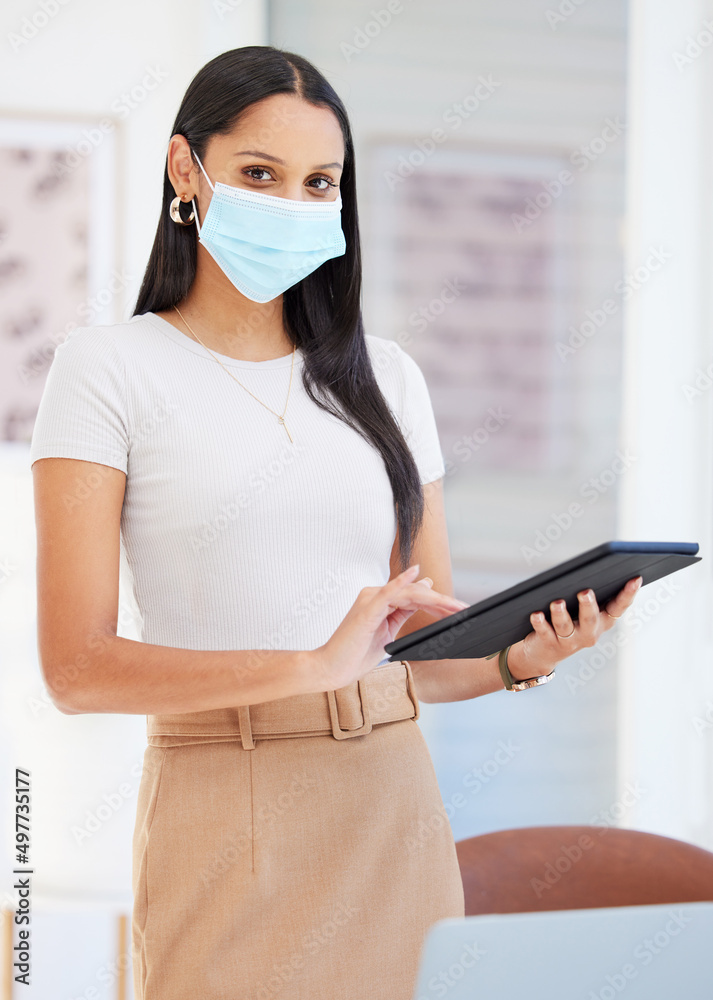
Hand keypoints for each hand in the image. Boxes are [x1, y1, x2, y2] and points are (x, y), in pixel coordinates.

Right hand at [313, 564, 469, 690]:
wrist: (332, 668)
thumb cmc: (355, 655)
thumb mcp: (387, 634)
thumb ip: (402, 615)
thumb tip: (420, 599)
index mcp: (380, 601)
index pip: (415, 597)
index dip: (438, 603)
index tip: (459, 611)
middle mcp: (375, 595)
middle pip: (416, 594)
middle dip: (442, 602)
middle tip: (464, 609)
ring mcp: (370, 600)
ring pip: (409, 593)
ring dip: (435, 600)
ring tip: (455, 607)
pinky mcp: (367, 609)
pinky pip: (388, 592)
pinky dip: (402, 582)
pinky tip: (417, 575)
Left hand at [506, 576, 642, 680]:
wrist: (544, 653)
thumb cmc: (569, 621)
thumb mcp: (583, 610)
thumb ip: (590, 594)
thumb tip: (590, 568)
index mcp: (603, 621)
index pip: (619, 607)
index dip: (628, 594)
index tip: (635, 578)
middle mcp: (589, 633)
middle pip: (590, 619)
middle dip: (588, 605)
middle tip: (585, 592)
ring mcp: (570, 641)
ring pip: (566, 627)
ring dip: (561, 614)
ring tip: (557, 603)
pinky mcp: (550, 644)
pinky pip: (545, 632)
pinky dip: (540, 623)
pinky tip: (536, 614)